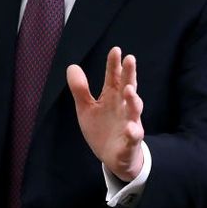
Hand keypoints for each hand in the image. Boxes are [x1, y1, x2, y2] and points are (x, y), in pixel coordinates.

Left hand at [66, 47, 144, 181]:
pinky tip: (130, 128)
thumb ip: (80, 89)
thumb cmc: (102, 128)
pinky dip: (133, 132)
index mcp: (112, 98)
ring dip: (133, 100)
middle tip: (130, 59)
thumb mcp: (86, 108)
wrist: (113, 157)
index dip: (114, 65)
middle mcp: (124, 108)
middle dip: (130, 75)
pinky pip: (133, 137)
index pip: (114, 78)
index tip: (115, 50)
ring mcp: (129, 124)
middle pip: (128, 88)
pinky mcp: (130, 142)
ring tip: (129, 90)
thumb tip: (72, 66)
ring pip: (134, 111)